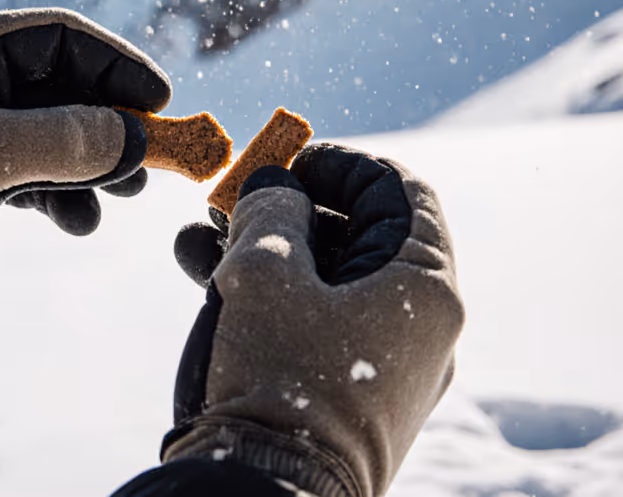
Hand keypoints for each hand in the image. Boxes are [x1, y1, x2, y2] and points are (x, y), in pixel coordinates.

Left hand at [0, 8, 169, 319]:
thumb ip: (60, 143)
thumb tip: (133, 140)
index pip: (62, 38)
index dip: (116, 65)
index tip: (160, 101)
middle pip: (67, 88)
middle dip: (111, 124)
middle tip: (148, 163)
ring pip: (55, 135)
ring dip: (92, 165)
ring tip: (120, 198)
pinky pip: (34, 173)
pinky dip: (61, 195)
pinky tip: (78, 222)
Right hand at [165, 144, 463, 496]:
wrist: (265, 494)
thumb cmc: (279, 379)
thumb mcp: (264, 272)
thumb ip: (270, 211)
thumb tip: (273, 188)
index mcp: (423, 290)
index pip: (402, 192)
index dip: (342, 164)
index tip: (287, 160)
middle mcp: (416, 326)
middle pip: (357, 235)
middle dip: (289, 206)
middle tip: (234, 195)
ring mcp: (380, 362)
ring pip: (324, 277)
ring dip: (264, 247)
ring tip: (199, 232)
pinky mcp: (342, 389)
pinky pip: (311, 319)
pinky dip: (267, 290)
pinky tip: (201, 269)